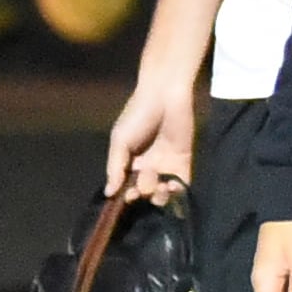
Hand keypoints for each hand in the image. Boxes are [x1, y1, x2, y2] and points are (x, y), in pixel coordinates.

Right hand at [101, 77, 195, 200]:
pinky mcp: (183, 161)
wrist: (165, 95)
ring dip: (160, 196)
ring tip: (160, 186)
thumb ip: (115, 167)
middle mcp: (146, 166)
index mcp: (128, 161)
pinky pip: (181, 183)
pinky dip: (177, 191)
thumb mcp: (119, 140)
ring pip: (162, 192)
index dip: (126, 194)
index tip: (128, 196)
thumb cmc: (138, 114)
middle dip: (143, 193)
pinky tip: (172, 186)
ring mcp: (166, 165)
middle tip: (144, 186)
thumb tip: (108, 192)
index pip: (125, 186)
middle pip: (144, 191)